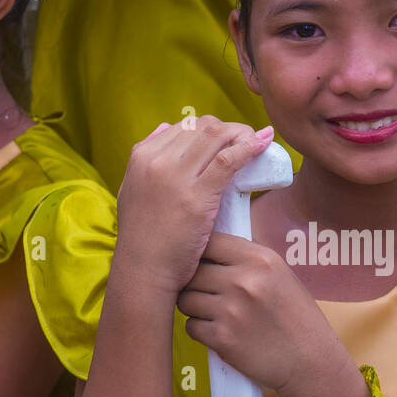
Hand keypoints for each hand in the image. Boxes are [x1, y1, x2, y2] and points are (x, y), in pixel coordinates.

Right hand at [115, 117, 273, 296]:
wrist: (144, 270)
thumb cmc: (144, 238)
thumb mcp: (133, 190)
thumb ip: (147, 161)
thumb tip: (164, 127)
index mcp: (141, 156)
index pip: (185, 126)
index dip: (212, 128)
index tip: (229, 138)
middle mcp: (156, 160)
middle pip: (203, 127)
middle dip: (230, 129)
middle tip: (248, 140)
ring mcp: (175, 176)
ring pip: (217, 136)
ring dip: (242, 134)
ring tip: (258, 142)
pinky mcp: (197, 195)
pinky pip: (228, 159)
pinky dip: (249, 147)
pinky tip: (262, 145)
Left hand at [177, 231, 359, 396]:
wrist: (311, 360)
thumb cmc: (297, 317)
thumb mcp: (280, 274)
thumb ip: (247, 260)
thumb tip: (208, 248)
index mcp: (260, 259)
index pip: (209, 242)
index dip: (200, 254)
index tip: (204, 265)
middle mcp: (243, 280)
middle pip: (191, 272)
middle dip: (194, 284)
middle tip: (207, 295)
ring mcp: (231, 310)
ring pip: (185, 300)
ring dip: (194, 308)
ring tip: (214, 314)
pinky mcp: (222, 338)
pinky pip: (190, 326)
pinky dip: (200, 331)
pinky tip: (220, 332)